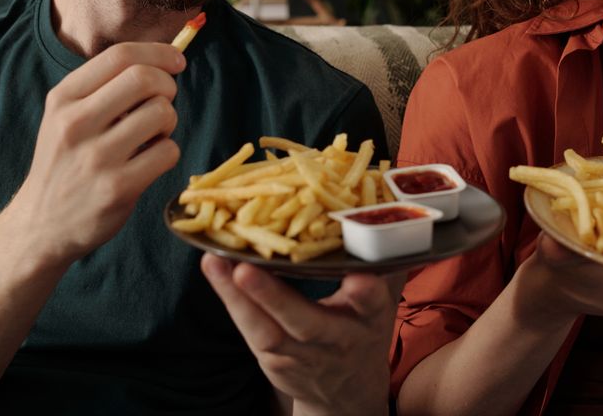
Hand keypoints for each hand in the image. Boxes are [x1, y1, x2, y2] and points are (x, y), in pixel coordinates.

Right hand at [12, 42, 184, 265]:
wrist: (41, 225)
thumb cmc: (65, 162)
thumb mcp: (64, 116)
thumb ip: (102, 87)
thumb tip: (160, 61)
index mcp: (63, 98)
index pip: (120, 56)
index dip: (159, 52)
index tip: (176, 61)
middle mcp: (76, 123)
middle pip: (145, 78)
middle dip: (167, 85)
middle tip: (163, 102)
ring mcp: (97, 157)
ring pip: (162, 113)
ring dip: (169, 121)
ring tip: (153, 135)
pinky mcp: (118, 187)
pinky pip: (168, 151)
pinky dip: (168, 152)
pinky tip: (150, 160)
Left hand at [201, 254, 401, 415]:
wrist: (346, 392)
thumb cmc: (363, 329)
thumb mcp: (381, 303)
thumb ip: (383, 264)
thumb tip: (389, 210)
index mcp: (369, 317)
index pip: (370, 304)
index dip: (364, 293)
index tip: (359, 279)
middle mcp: (336, 338)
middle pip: (305, 322)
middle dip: (274, 298)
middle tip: (245, 269)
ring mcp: (303, 355)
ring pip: (266, 331)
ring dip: (236, 297)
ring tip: (215, 262)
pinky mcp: (275, 362)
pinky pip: (250, 331)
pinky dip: (231, 300)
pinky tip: (214, 269)